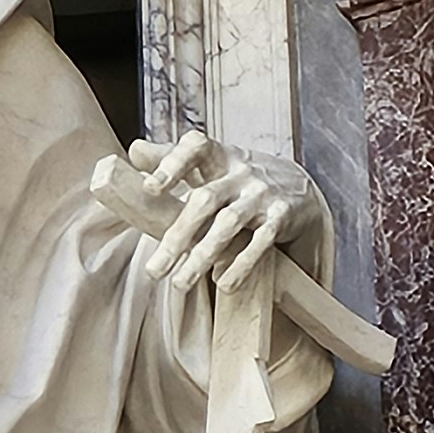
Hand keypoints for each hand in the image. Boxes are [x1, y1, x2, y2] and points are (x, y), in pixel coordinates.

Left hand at [92, 131, 316, 299]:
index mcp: (219, 156)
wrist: (299, 188)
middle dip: (178, 236)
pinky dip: (242, 264)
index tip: (150, 188)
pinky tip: (223, 285)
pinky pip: (260, 242)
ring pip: (228, 224)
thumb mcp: (212, 163)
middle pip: (205, 200)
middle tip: (154, 270)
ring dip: (203, 256)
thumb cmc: (240, 179)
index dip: (172, 164)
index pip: (195, 148)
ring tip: (180, 283)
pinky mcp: (281, 216)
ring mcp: (262, 194)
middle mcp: (240, 172)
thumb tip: (134, 150)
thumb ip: (173, 157)